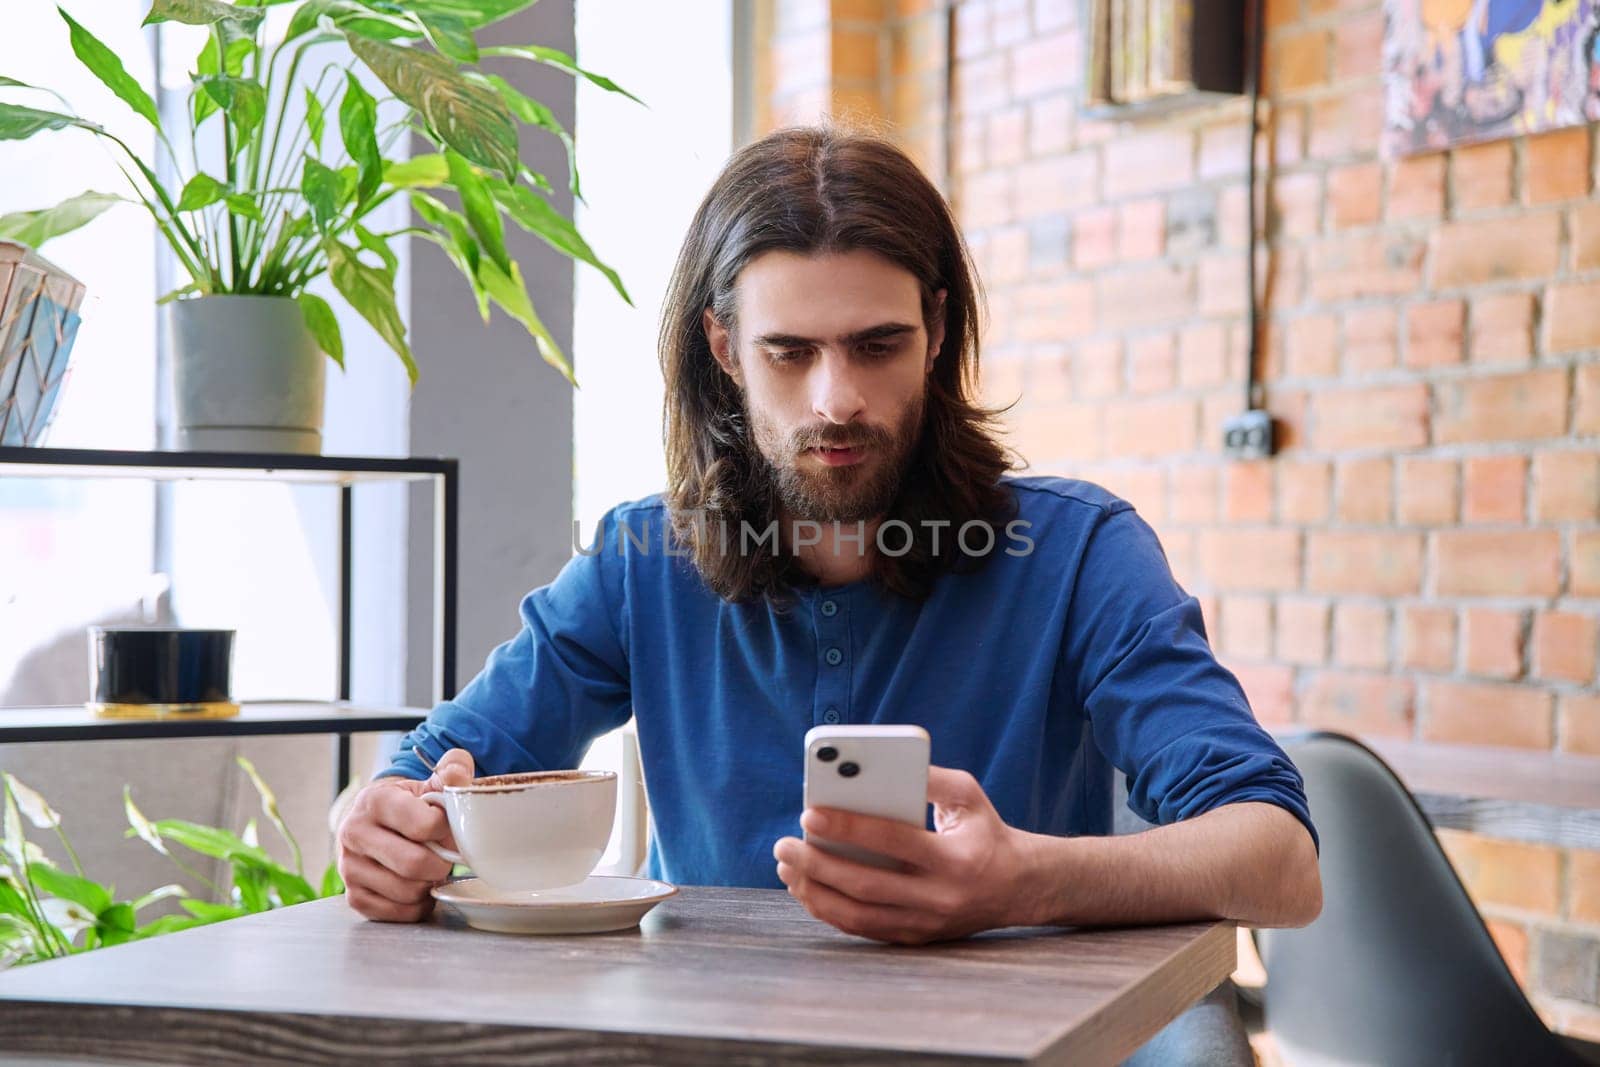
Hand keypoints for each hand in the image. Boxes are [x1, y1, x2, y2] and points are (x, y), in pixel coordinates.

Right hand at [336, 748, 474, 921]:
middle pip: (414, 864)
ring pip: (406, 892)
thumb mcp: (429, 782)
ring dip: (429, 886)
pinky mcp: (354, 896)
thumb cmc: (410, 804)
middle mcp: (354, 833)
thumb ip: (452, 771)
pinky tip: (419, 887)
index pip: (424, 825)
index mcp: (375, 801)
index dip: (446, 830)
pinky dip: (416, 906)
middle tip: (446, 857)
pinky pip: (396, 913)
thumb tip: (460, 775)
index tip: (447, 827)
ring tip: (430, 870)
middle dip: (441, 864)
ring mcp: (350, 868)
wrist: (376, 823)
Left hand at [773, 766, 1039, 944]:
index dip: (849, 827)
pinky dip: (830, 911)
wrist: (1019, 887)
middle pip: (867, 885)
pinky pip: (864, 929)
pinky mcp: (915, 938)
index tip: (809, 812)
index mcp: (955, 859)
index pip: (894, 841)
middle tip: (783, 845)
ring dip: (815, 893)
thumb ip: (928, 778)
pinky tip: (807, 888)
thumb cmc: (985, 832)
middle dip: (817, 864)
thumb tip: (875, 768)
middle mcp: (940, 897)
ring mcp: (926, 924)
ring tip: (786, 868)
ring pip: (859, 916)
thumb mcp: (968, 796)